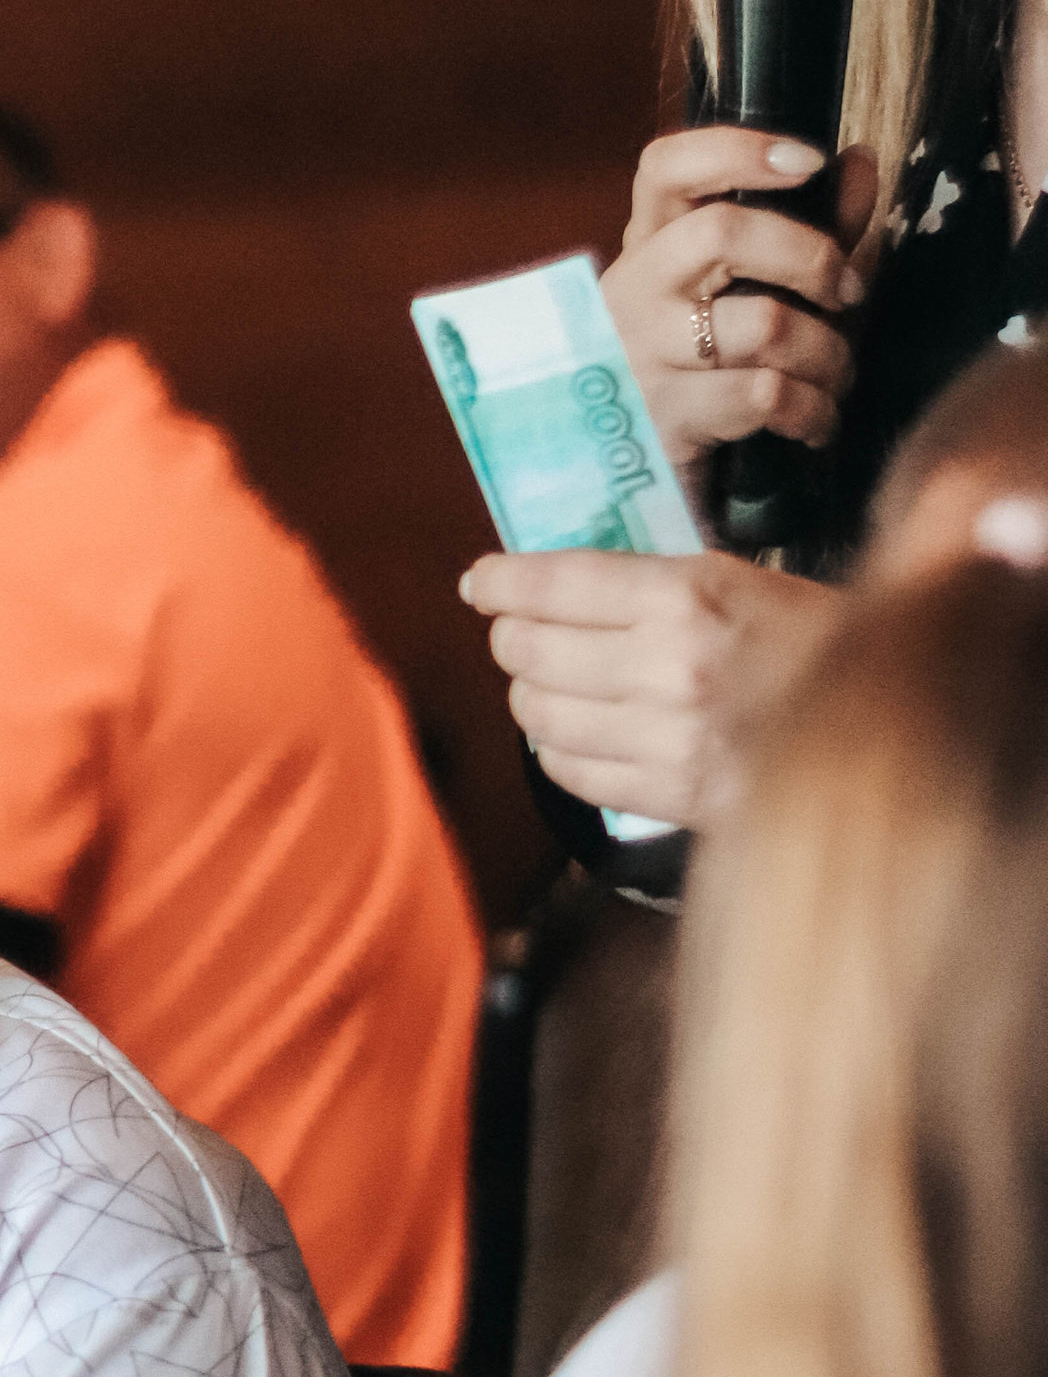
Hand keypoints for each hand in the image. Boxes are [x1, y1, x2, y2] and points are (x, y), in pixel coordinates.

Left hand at [462, 547, 840, 830]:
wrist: (893, 722)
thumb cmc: (816, 641)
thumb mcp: (743, 581)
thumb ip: (651, 582)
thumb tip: (554, 583)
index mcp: (689, 595)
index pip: (557, 583)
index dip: (503, 582)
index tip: (482, 582)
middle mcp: (668, 665)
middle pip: (532, 649)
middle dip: (513, 637)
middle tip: (518, 632)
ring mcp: (667, 737)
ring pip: (540, 712)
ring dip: (531, 693)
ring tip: (548, 682)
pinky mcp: (672, 794)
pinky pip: (571, 771)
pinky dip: (558, 748)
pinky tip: (576, 732)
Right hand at [601, 127, 875, 475]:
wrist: (636, 483)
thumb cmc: (708, 373)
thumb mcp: (755, 291)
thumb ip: (811, 227)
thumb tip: (859, 161)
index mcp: (650, 246)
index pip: (667, 168)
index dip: (737, 150)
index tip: (809, 160)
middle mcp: (633, 291)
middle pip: (724, 234)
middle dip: (814, 260)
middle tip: (846, 295)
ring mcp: (640, 356)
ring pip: (764, 324)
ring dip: (828, 353)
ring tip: (835, 375)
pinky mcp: (663, 418)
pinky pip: (767, 395)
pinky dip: (813, 410)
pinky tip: (813, 422)